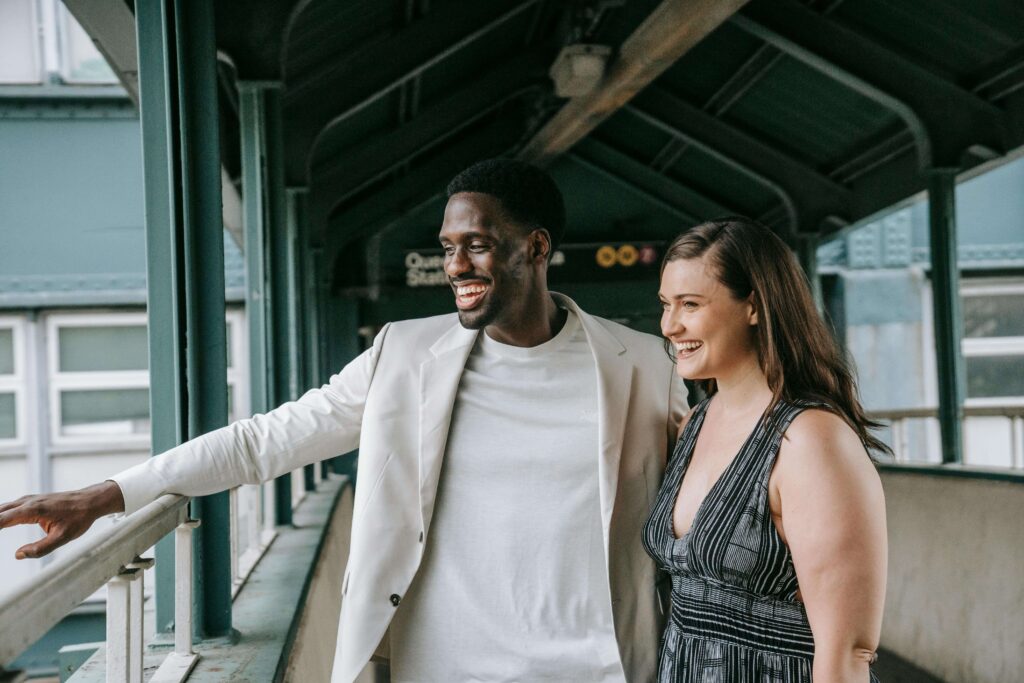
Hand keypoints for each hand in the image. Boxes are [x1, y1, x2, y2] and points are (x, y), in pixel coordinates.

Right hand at [0, 481, 124, 558]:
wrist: (90, 501)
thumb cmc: (79, 519)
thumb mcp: (63, 537)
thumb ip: (40, 548)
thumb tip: (18, 555)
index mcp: (31, 510)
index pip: (0, 520)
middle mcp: (26, 502)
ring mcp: (27, 500)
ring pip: (0, 509)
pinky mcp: (29, 502)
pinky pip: (7, 508)